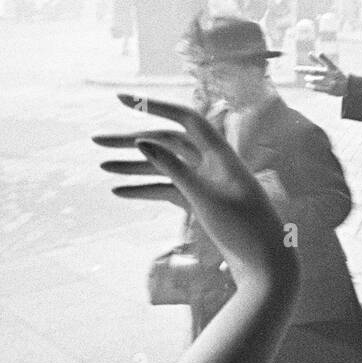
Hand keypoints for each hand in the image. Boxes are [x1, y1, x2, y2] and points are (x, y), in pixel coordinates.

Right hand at [93, 94, 293, 287]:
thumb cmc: (243, 227)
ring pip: (163, 168)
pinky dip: (145, 190)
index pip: (183, 118)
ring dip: (133, 167)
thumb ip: (173, 167)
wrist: (266, 264)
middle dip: (130, 141)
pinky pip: (168, 190)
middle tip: (95, 141)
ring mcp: (205, 183)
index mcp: (219, 153)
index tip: (121, 98)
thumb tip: (142, 140)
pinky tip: (119, 192)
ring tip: (102, 167)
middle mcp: (211, 163)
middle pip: (165, 143)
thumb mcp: (203, 196)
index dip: (152, 105)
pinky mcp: (201, 202)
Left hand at [294, 53, 347, 96]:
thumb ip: (319, 60)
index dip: (323, 57)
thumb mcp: (330, 66)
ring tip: (306, 78)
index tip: (319, 53)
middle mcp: (330, 74)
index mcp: (332, 67)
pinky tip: (307, 85)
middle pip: (315, 71)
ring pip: (316, 80)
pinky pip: (319, 88)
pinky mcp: (330, 90)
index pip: (326, 61)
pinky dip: (312, 87)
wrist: (348, 87)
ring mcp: (330, 82)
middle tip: (295, 69)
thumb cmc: (336, 74)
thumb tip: (309, 53)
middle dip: (304, 70)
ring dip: (309, 79)